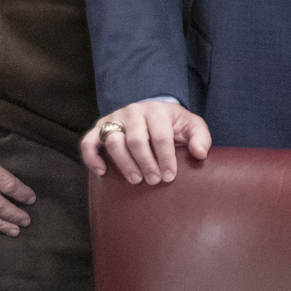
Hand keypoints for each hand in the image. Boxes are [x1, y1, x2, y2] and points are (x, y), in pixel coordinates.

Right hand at [81, 99, 211, 185]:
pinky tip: (102, 172)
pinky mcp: (100, 127)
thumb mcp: (191, 126)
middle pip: (136, 140)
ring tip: (136, 180)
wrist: (153, 112)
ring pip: (113, 142)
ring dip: (124, 163)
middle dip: (146, 163)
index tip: (170, 176)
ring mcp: (115, 119)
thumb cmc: (173, 124)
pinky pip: (89, 142)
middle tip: (154, 181)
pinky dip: (92, 157)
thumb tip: (200, 153)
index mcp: (156, 110)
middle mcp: (133, 112)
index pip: (160, 136)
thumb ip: (200, 137)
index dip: (166, 158)